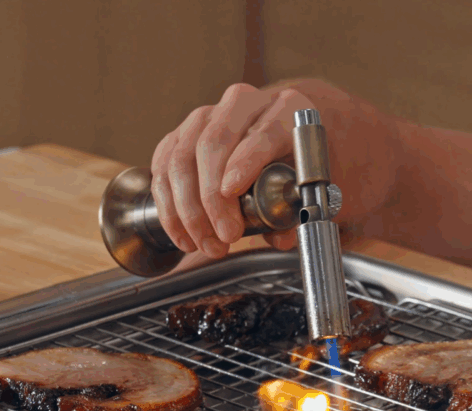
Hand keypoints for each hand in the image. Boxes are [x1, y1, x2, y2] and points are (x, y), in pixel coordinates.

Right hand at [150, 83, 312, 256]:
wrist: (278, 138)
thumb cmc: (294, 162)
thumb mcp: (308, 181)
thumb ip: (297, 211)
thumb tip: (278, 237)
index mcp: (285, 109)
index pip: (261, 133)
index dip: (244, 162)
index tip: (232, 192)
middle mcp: (243, 105)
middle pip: (214, 144)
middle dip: (213, 197)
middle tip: (225, 236)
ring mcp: (207, 116)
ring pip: (182, 157)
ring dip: (188, 209)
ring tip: (205, 243)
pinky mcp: (180, 132)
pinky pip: (163, 167)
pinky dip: (169, 205)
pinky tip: (183, 234)